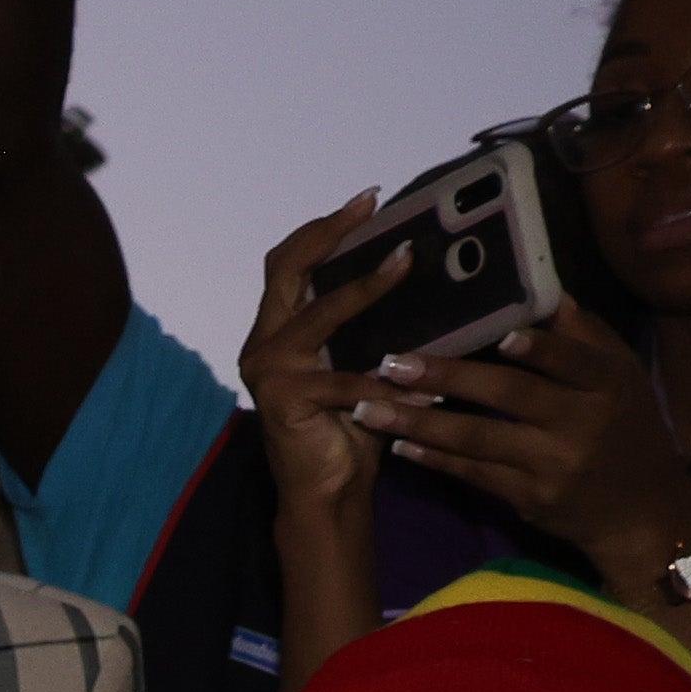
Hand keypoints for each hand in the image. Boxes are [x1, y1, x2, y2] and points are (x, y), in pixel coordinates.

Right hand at [239, 193, 408, 532]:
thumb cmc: (350, 426)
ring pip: (319, 313)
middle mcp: (264, 344)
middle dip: (331, 234)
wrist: (327, 491)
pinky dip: (386, 378)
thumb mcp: (360, 361)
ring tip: (406, 264)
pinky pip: (344, 380)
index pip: (288, 263)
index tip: (368, 200)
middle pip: (287, 269)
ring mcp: (269, 371)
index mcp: (278, 331)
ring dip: (366, 287)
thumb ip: (369, 324)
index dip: (323, 228)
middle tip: (372, 207)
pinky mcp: (284, 401)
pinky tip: (426, 382)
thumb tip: (422, 270)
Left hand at [355, 302, 690, 581]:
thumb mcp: (621, 378)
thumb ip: (585, 338)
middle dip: (448, 378)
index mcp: (608, 385)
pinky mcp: (528, 498)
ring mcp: (552, 465)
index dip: (540, 348)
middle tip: (394, 365)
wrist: (639, 511)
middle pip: (510, 396)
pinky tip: (399, 445)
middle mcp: (581, 423)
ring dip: (419, 424)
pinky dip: (434, 459)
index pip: (572, 360)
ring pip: (478, 439)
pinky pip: (473, 474)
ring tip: (372, 409)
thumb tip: (551, 293)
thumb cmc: (627, 429)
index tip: (500, 335)